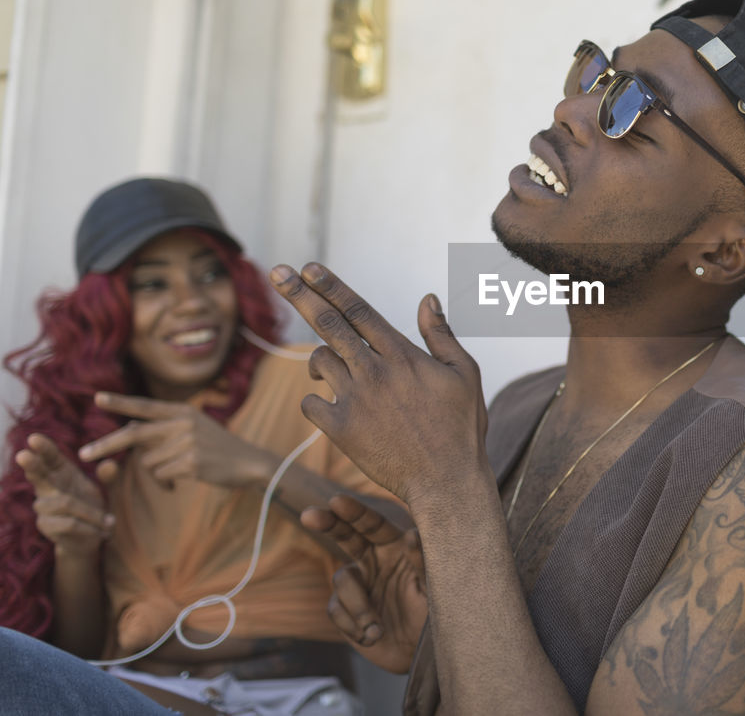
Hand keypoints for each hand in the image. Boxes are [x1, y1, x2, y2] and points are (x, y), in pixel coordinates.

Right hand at [15, 433, 116, 556]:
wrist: (92, 537)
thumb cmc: (94, 506)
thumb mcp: (104, 489)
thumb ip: (109, 476)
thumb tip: (109, 464)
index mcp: (61, 472)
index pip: (50, 457)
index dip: (43, 448)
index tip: (33, 438)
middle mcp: (48, 487)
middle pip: (38, 474)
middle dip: (32, 465)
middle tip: (22, 455)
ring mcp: (43, 507)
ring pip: (65, 503)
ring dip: (92, 513)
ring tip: (109, 521)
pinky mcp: (46, 526)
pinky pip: (69, 523)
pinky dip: (90, 527)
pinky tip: (102, 531)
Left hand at [80, 394, 273, 489]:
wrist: (248, 462)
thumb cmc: (216, 447)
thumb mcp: (193, 427)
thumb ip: (163, 426)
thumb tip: (129, 426)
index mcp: (182, 411)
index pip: (145, 406)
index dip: (120, 402)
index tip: (97, 398)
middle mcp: (183, 423)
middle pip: (133, 434)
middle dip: (105, 445)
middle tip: (83, 454)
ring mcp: (187, 442)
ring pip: (147, 462)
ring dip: (155, 473)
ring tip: (174, 474)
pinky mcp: (191, 463)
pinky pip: (160, 476)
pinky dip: (165, 483)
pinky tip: (181, 481)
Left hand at [268, 263, 487, 507]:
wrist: (446, 481)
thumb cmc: (461, 428)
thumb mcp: (463, 373)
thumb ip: (441, 334)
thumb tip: (427, 299)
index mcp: (402, 354)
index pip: (358, 309)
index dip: (330, 285)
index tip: (308, 267)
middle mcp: (374, 371)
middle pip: (328, 323)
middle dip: (299, 294)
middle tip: (277, 273)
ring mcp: (355, 400)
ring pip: (319, 361)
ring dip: (319, 359)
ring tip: (330, 367)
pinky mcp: (341, 430)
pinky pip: (311, 404)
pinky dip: (316, 401)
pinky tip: (332, 405)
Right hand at [302, 494, 427, 672]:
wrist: (417, 652)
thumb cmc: (432, 614)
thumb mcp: (432, 588)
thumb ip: (423, 562)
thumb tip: (411, 536)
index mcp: (395, 547)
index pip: (373, 524)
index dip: (355, 512)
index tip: (337, 501)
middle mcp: (373, 560)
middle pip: (345, 534)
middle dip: (328, 523)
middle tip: (310, 515)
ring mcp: (358, 584)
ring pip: (341, 580)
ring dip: (357, 606)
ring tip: (377, 628)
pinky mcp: (345, 609)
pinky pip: (336, 610)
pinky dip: (353, 625)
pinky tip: (372, 636)